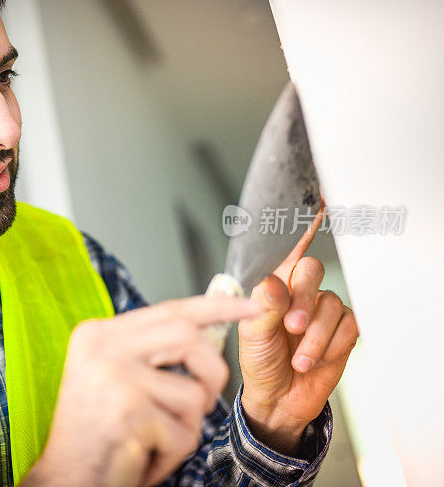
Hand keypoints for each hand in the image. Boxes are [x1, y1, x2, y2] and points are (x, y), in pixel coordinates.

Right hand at [22, 296, 261, 486]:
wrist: (64, 478)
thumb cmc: (94, 433)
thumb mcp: (113, 377)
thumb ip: (151, 352)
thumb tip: (206, 333)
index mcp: (98, 334)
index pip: (168, 309)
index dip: (216, 306)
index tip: (250, 306)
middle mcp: (103, 347)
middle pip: (189, 338)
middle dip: (212, 373)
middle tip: (203, 400)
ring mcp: (114, 377)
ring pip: (194, 394)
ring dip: (186, 427)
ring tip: (153, 439)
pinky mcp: (129, 414)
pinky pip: (184, 434)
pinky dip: (172, 456)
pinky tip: (142, 458)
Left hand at [238, 209, 359, 454]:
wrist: (277, 399)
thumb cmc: (258, 361)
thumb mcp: (252, 334)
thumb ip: (264, 306)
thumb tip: (274, 284)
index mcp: (272, 285)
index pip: (286, 248)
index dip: (301, 224)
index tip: (316, 201)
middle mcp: (297, 291)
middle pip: (311, 271)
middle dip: (303, 301)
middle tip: (291, 327)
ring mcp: (321, 309)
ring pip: (330, 303)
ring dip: (314, 336)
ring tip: (297, 358)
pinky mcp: (342, 330)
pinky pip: (347, 325)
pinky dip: (330, 345)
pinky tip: (314, 359)